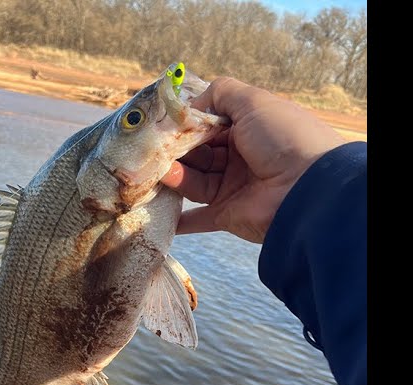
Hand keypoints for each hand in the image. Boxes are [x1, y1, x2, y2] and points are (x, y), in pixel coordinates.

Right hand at [161, 77, 345, 242]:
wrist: (307, 189)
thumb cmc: (281, 138)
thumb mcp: (253, 101)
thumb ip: (221, 93)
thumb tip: (192, 103)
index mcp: (247, 130)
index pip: (208, 126)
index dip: (185, 125)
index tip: (160, 124)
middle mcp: (239, 158)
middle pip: (197, 153)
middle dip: (174, 151)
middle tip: (149, 149)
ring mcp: (232, 187)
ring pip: (192, 181)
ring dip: (171, 176)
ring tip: (152, 170)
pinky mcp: (226, 214)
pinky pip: (198, 218)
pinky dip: (179, 219)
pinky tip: (155, 211)